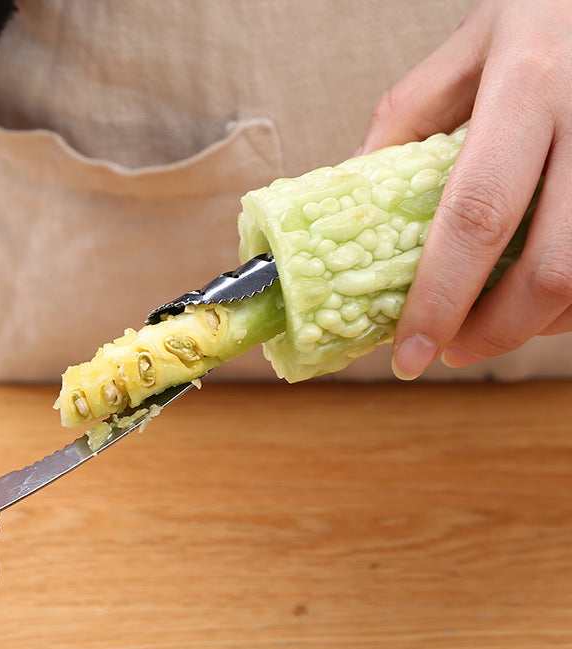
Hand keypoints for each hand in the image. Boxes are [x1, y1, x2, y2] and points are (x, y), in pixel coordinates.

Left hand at [359, 0, 571, 378]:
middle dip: (493, 332)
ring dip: (536, 326)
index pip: (476, 217)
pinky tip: (537, 297)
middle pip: (551, 269)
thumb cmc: (549, 9)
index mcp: (528, 84)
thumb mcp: (473, 43)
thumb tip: (356, 184)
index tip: (409, 354)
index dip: (441, 299)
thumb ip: (411, 113)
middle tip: (448, 352)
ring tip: (487, 328)